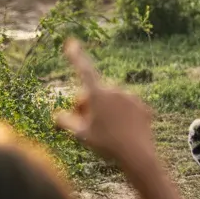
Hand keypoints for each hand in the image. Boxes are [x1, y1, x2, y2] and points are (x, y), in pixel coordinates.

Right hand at [54, 38, 156, 167]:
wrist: (137, 156)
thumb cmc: (106, 145)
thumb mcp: (80, 135)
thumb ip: (65, 122)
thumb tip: (56, 115)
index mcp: (98, 94)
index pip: (84, 70)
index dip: (76, 56)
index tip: (71, 42)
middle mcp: (115, 91)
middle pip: (96, 93)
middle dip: (89, 104)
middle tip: (87, 123)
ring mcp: (131, 98)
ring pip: (113, 101)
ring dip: (107, 111)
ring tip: (108, 131)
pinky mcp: (143, 106)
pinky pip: (128, 109)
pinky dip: (123, 117)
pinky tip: (124, 132)